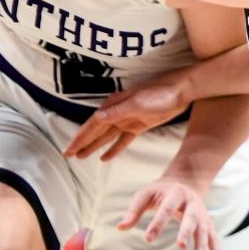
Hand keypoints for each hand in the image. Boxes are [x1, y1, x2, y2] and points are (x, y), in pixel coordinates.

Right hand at [63, 77, 188, 159]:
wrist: (180, 91)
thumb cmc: (159, 94)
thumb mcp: (138, 103)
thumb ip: (118, 112)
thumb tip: (97, 118)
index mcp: (114, 105)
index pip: (92, 124)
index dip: (80, 137)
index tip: (68, 149)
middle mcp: (117, 112)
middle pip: (95, 131)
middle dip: (82, 143)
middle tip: (68, 155)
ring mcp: (127, 119)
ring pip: (106, 137)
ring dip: (93, 146)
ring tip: (81, 157)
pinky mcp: (138, 126)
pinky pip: (121, 140)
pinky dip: (113, 149)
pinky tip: (105, 158)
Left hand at [118, 175, 220, 249]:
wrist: (184, 181)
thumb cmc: (160, 191)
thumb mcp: (145, 194)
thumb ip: (134, 211)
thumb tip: (120, 228)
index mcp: (174, 193)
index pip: (165, 209)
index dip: (157, 224)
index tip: (148, 239)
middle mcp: (191, 202)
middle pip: (190, 217)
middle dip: (186, 231)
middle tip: (180, 246)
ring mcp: (201, 212)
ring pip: (203, 228)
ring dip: (201, 244)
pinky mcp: (207, 222)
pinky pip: (213, 236)